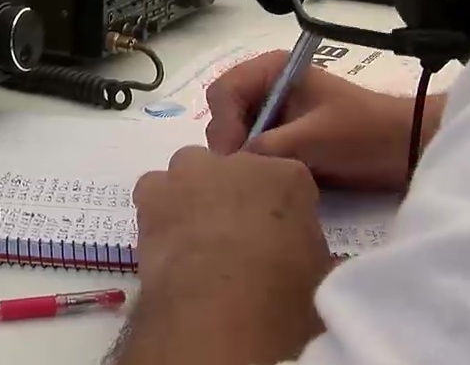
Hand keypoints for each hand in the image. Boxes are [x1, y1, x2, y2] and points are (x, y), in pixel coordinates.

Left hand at [129, 147, 329, 361]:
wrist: (221, 307)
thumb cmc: (281, 295)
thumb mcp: (316, 274)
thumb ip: (304, 249)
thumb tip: (295, 258)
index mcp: (289, 177)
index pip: (285, 179)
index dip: (278, 208)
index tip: (275, 235)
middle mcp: (238, 163)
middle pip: (232, 168)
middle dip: (231, 193)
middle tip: (231, 236)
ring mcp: (192, 172)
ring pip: (188, 171)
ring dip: (190, 195)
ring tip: (193, 239)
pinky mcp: (153, 191)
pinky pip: (153, 190)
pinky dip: (158, 210)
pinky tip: (165, 242)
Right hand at [205, 50, 438, 190]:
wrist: (406, 150)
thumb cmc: (363, 134)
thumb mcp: (311, 138)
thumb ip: (265, 148)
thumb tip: (227, 166)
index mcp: (272, 70)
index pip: (223, 92)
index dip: (223, 124)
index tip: (234, 157)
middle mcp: (267, 86)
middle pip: (223, 113)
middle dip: (229, 142)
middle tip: (240, 173)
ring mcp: (274, 112)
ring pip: (235, 135)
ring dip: (241, 156)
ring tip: (253, 180)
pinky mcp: (282, 137)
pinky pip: (252, 150)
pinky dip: (254, 165)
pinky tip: (263, 182)